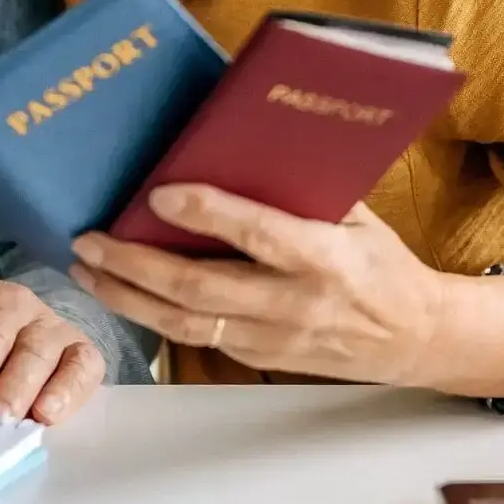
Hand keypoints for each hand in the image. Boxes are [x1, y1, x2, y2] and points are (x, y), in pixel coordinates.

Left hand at [70, 187, 503, 399]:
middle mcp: (295, 304)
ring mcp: (274, 339)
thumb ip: (303, 191)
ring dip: (128, 297)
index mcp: (325, 258)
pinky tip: (123, 291)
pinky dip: (153, 314)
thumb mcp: (358, 215)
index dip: (207, 214)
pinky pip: (196, 338)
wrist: (416, 338)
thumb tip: (240, 143)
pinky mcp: (260, 359)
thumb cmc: (383, 264)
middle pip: (200, 290)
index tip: (160, 191)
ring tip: (87, 269)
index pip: (258, 234)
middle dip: (136, 265)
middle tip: (90, 239)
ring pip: (186, 324)